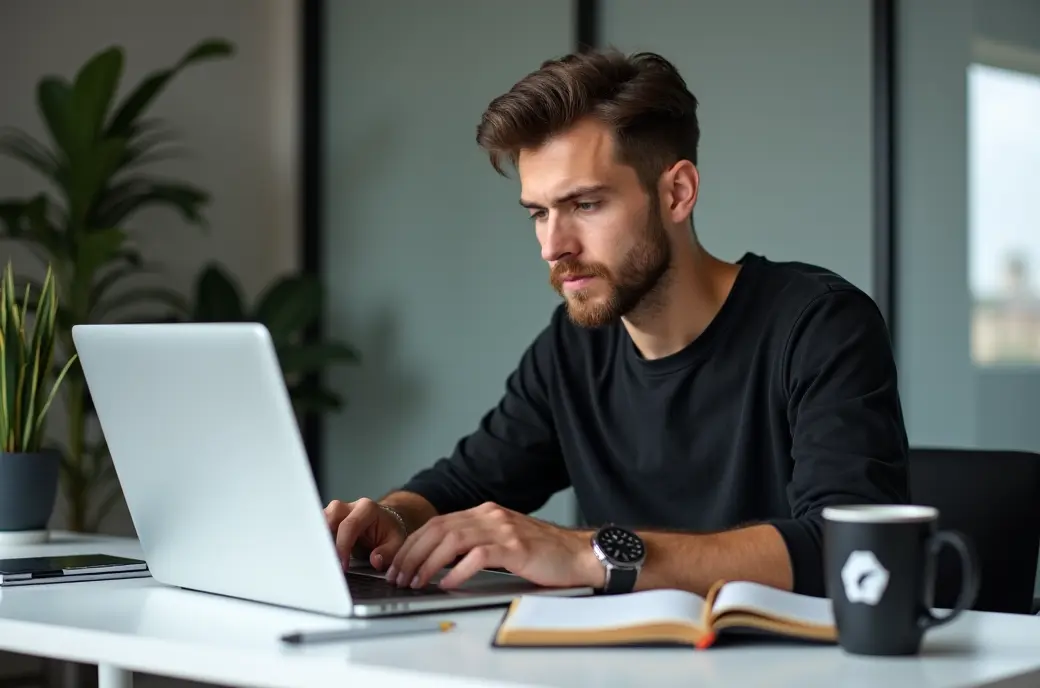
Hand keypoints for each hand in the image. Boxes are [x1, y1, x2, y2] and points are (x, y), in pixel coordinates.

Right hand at [324, 498, 406, 571]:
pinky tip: (318, 554)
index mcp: (367, 508)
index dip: (343, 546)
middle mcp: (350, 506)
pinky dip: (317, 540)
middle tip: (325, 560)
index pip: (349, 525)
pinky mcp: (330, 519)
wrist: (386, 522)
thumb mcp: (396, 542)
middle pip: (330, 517)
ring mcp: (337, 511)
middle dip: (325, 539)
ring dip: (318, 539)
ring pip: (320, 520)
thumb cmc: (389, 531)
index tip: (343, 565)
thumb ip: (388, 552)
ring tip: (319, 558)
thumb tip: (375, 560)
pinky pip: (319, 527)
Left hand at [386, 501, 604, 589]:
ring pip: (453, 540)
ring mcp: (503, 529)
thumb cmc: (543, 552)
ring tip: (417, 581)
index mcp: (485, 512)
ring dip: (429, 562)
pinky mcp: (516, 547)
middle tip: (399, 575)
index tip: (398, 563)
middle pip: (439, 529)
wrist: (579, 553)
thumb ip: (475, 543)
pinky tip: (448, 582)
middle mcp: (491, 516)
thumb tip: (439, 561)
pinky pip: (479, 556)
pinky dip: (458, 570)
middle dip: (413, 553)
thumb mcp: (503, 540)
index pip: (438, 523)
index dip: (413, 543)